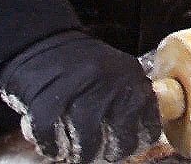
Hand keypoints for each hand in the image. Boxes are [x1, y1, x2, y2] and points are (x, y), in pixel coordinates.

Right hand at [0, 30, 161, 163]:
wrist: (42, 38)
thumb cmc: (79, 63)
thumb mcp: (116, 72)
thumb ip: (130, 98)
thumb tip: (140, 138)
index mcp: (131, 76)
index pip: (147, 126)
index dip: (135, 144)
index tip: (123, 147)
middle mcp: (110, 81)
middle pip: (121, 138)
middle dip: (110, 153)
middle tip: (98, 154)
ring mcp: (79, 88)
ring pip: (88, 141)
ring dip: (81, 154)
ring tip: (73, 152)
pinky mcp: (46, 97)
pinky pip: (52, 137)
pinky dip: (51, 147)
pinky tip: (52, 145)